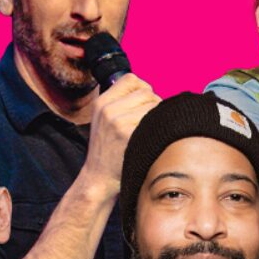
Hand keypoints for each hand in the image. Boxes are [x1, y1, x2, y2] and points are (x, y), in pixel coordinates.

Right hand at [81, 74, 160, 197]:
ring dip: (158, 117)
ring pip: (154, 106)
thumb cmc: (107, 150)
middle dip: (154, 105)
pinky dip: (159, 129)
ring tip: (150, 131)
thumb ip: (120, 103)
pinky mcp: (130, 136)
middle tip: (150, 122)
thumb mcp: (103, 121)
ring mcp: (119, 122)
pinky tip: (152, 140)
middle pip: (147, 92)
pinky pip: (156, 122)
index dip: (143, 88)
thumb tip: (148, 91)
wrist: (98, 179)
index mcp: (102, 103)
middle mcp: (109, 110)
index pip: (131, 79)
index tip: (145, 102)